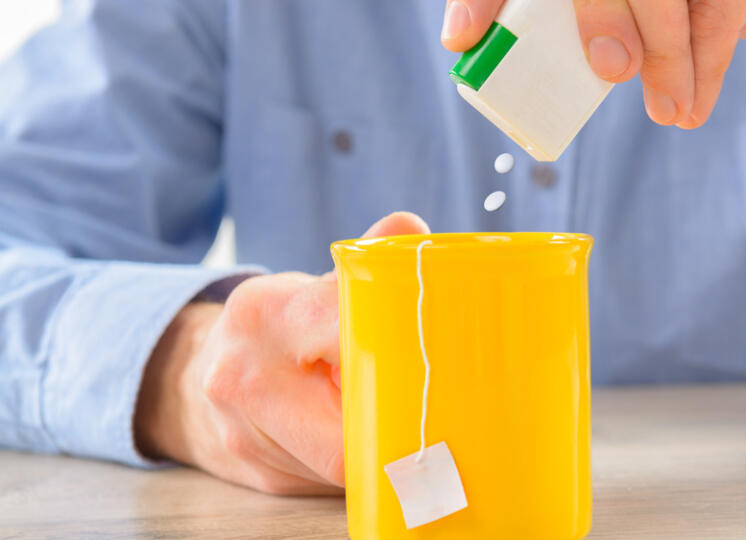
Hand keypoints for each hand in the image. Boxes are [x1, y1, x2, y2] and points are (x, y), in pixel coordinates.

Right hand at [135, 212, 430, 494]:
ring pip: (345, 463)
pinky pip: (332, 482)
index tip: (439, 359)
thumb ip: (362, 264)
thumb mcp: (308, 287)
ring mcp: (246, 436)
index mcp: (265, 314)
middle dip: (398, 423)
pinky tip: (380, 450)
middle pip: (349, 424)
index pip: (344, 329)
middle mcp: (244, 377)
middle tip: (445, 414)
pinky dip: (364, 467)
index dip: (397, 351)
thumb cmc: (272, 328)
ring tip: (417, 429)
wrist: (189, 377)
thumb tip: (410, 230)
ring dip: (386, 450)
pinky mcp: (263, 477)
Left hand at [440, 0, 745, 127]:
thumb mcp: (602, 10)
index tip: (460, 41)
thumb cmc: (663, 8)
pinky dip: (705, 64)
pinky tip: (690, 110)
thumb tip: (501, 62)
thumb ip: (568, 19)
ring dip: (671, 56)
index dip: (484, 1)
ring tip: (673, 113)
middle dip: (605, 16)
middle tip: (611, 71)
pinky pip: (719, 11)